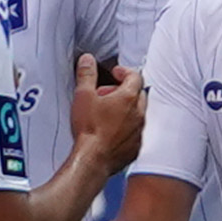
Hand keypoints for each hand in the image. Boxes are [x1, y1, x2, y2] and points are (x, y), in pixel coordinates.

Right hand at [69, 54, 143, 173]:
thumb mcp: (83, 96)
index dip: (124, 71)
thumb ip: (86, 75)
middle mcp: (138, 114)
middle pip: (139, 94)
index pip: (135, 76)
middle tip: (108, 94)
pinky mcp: (135, 147)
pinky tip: (111, 132)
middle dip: (125, 90)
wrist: (92, 160)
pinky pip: (135, 133)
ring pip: (138, 114)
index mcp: (128, 98)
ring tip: (108, 114)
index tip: (116, 73)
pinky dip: (127, 129)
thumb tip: (87, 61)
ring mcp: (138, 132)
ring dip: (127, 111)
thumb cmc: (89, 130)